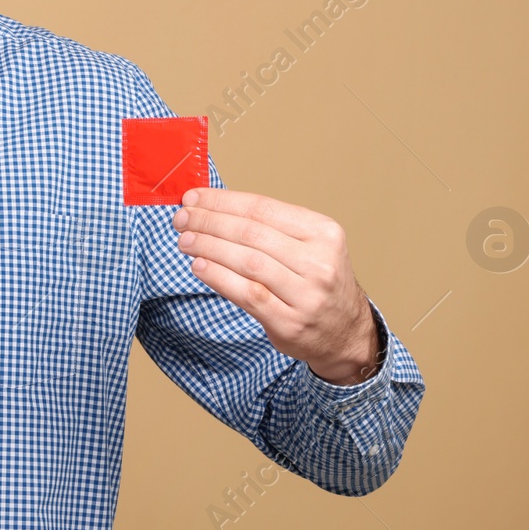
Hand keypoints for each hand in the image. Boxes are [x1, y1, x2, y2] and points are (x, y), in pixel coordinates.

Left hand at [172, 187, 379, 384]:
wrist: (346, 332)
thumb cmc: (316, 280)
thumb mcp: (309, 244)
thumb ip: (269, 227)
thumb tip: (212, 205)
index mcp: (323, 232)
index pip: (262, 208)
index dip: (222, 201)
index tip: (193, 197)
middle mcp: (319, 262)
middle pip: (251, 233)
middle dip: (209, 221)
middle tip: (181, 218)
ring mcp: (307, 294)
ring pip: (248, 261)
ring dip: (209, 247)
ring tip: (185, 240)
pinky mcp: (290, 322)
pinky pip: (247, 294)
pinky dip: (219, 278)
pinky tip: (199, 266)